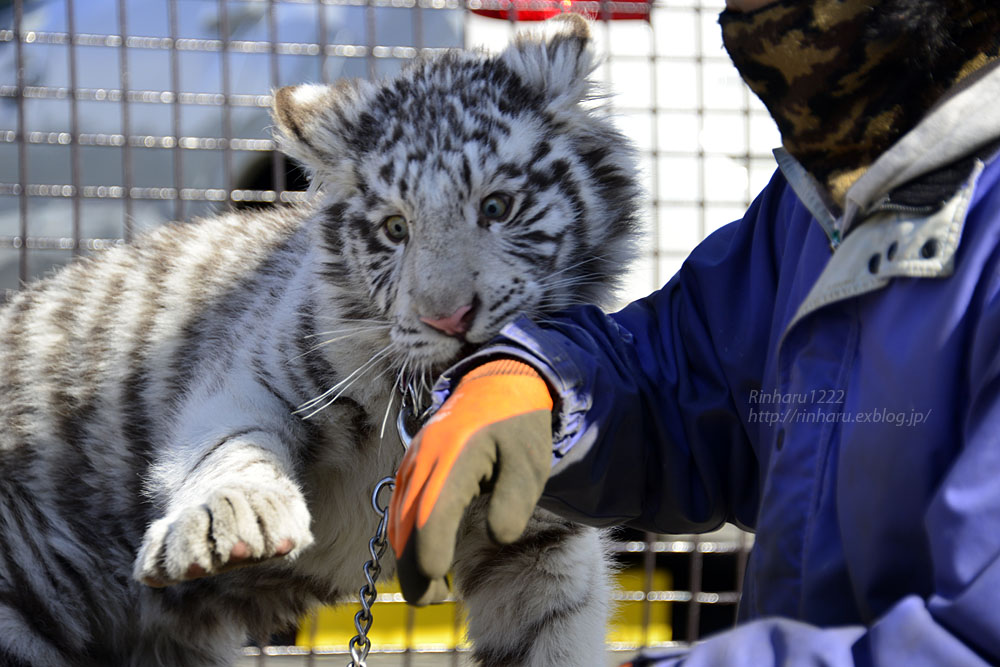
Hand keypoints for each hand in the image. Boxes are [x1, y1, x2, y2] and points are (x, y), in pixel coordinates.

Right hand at [388, 359, 553, 604]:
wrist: (498, 386)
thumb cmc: (518, 429)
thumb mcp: (532, 463)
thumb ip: (516, 501)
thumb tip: (499, 538)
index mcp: (455, 456)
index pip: (432, 512)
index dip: (429, 551)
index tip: (438, 581)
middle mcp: (425, 459)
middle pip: (407, 522)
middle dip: (412, 567)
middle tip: (429, 601)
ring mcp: (413, 462)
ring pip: (398, 518)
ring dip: (406, 556)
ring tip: (428, 591)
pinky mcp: (410, 468)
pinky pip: (398, 507)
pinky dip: (405, 537)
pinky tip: (422, 559)